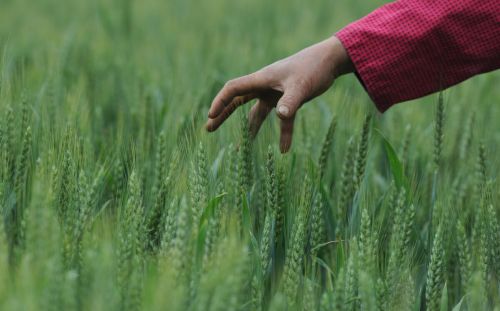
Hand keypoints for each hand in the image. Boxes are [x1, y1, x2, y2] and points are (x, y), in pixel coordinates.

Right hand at [205, 36, 352, 152]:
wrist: (330, 61)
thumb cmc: (313, 68)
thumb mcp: (301, 86)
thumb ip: (290, 102)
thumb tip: (280, 116)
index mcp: (262, 79)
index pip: (234, 89)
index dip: (220, 102)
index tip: (210, 116)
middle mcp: (265, 86)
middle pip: (238, 101)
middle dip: (224, 115)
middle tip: (209, 128)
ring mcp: (275, 94)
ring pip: (257, 113)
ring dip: (249, 129)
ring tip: (240, 147)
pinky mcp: (288, 100)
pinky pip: (282, 120)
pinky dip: (283, 134)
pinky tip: (284, 150)